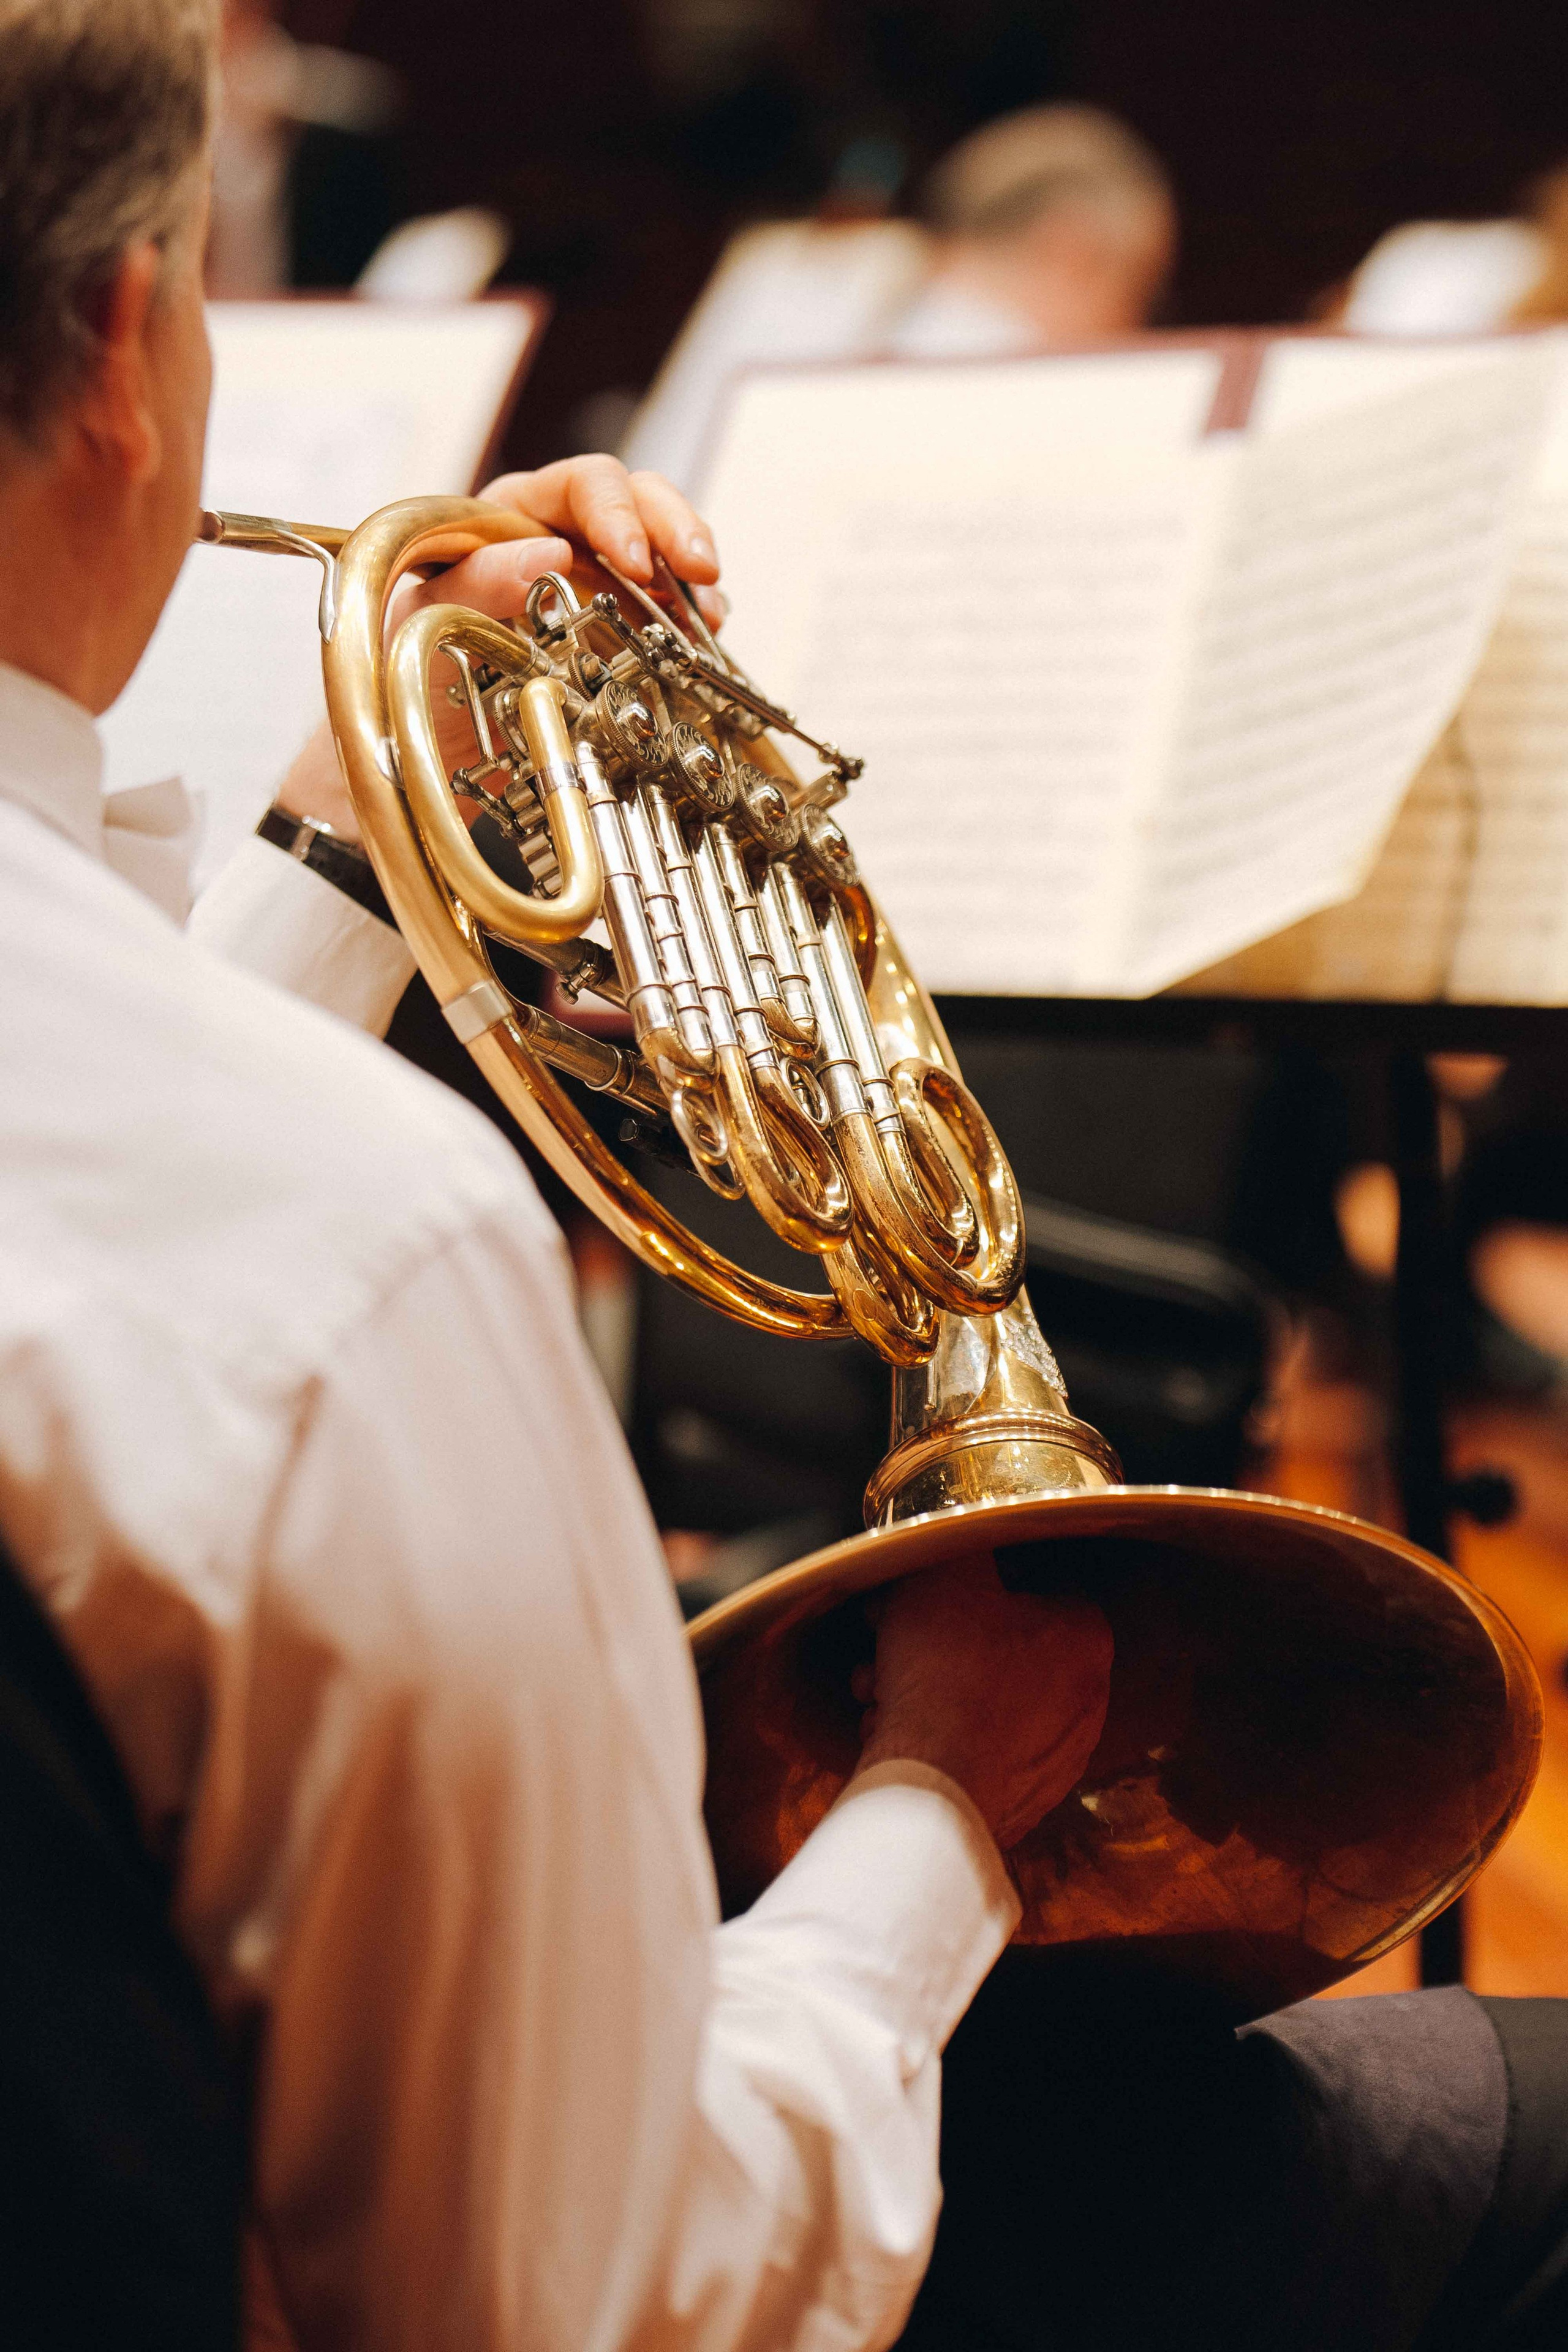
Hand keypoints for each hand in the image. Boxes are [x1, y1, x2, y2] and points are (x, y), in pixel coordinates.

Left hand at [273, 456, 722, 841]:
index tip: (635, 561)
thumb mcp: (426, 620)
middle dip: (675, 529)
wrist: (422, 746)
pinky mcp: (620, 631)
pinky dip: (690, 622)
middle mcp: (561, 537)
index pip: (578, 484)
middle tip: (699, 573)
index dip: (616, 512)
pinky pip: (666, 611)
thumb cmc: (410, 670)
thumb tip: (548, 549)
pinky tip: (702, 639)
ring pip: (661, 551)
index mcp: (510, 516)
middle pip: (636, 500)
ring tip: (706, 619)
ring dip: (691, 580)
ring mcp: (597, 584)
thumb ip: (477, 579)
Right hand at [854, 1554, 1112, 1849]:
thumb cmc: (946, 1679)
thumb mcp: (943, 1575)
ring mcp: (1056, 1758)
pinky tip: (894, 1729)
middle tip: (891, 1638)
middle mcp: (1085, 1701)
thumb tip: (963, 1532)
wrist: (933, 1792)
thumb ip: (960, 1541)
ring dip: (927, 1687)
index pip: (1035, 1586)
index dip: (971, 1584)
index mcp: (1085, 1638)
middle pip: (1001, 1646)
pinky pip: (977, 1750)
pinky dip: (937, 1736)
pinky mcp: (1023, 1801)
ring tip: (880, 1687)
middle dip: (937, 1640)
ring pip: (983, 1700)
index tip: (928, 1592)